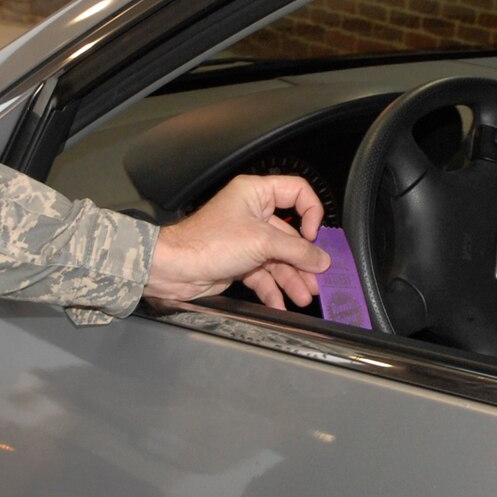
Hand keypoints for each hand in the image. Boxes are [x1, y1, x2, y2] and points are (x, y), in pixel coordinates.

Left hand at [144, 173, 329, 309]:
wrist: (175, 269)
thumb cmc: (208, 242)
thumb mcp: (262, 242)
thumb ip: (297, 251)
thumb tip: (321, 259)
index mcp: (255, 193)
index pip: (296, 192)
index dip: (311, 212)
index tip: (313, 236)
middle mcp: (251, 212)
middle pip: (290, 234)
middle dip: (303, 260)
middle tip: (317, 278)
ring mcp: (246, 238)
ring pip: (278, 258)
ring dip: (292, 279)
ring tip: (304, 296)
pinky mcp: (239, 261)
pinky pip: (263, 274)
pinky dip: (272, 289)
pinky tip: (281, 304)